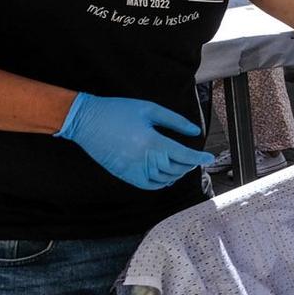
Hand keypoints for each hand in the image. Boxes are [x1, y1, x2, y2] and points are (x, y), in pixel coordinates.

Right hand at [54, 93, 213, 189]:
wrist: (85, 120)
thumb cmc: (117, 111)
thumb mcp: (149, 109)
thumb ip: (175, 121)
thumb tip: (195, 131)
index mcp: (151, 141)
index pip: (183, 155)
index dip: (199, 158)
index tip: (208, 158)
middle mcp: (143, 158)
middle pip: (176, 168)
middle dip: (189, 165)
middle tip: (193, 158)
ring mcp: (132, 168)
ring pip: (164, 179)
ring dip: (176, 174)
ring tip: (181, 165)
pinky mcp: (123, 173)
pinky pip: (147, 185)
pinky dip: (161, 183)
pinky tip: (166, 176)